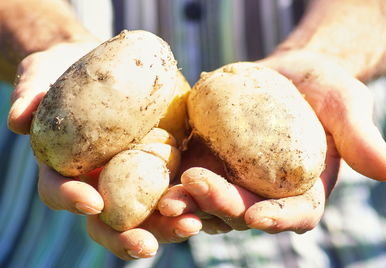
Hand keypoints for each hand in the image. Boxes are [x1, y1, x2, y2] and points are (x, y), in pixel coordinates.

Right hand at [8, 43, 201, 259]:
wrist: (94, 67)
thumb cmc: (61, 73)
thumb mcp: (40, 77)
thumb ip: (29, 96)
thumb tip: (20, 118)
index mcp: (65, 167)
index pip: (61, 191)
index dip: (72, 200)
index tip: (94, 203)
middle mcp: (98, 179)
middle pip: (108, 218)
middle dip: (126, 236)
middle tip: (146, 246)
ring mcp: (130, 173)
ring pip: (146, 210)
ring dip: (167, 223)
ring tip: (191, 225)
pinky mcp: (157, 160)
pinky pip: (173, 183)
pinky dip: (189, 195)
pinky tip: (207, 199)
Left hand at [158, 51, 385, 233]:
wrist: (286, 73)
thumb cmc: (322, 89)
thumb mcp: (346, 104)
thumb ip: (360, 137)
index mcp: (303, 191)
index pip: (294, 215)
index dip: (279, 219)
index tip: (260, 216)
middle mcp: (265, 193)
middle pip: (246, 212)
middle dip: (224, 207)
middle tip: (202, 191)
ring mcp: (234, 180)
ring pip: (213, 203)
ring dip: (193, 204)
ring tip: (171, 198)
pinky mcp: (209, 162)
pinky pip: (190, 179)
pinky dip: (175, 184)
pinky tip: (157, 181)